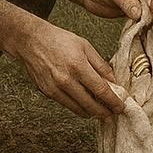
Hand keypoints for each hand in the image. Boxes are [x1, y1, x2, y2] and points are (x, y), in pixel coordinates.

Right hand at [12, 22, 126, 119]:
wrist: (31, 40)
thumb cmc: (59, 40)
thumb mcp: (85, 46)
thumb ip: (101, 65)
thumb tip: (113, 81)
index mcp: (78, 66)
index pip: (101, 90)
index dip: (113, 101)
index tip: (120, 107)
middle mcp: (66, 80)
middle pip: (91, 105)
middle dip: (105, 112)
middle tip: (113, 113)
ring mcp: (55, 89)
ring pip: (79, 109)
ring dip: (92, 112)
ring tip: (100, 110)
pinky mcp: (47, 93)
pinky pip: (67, 105)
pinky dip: (78, 106)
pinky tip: (84, 103)